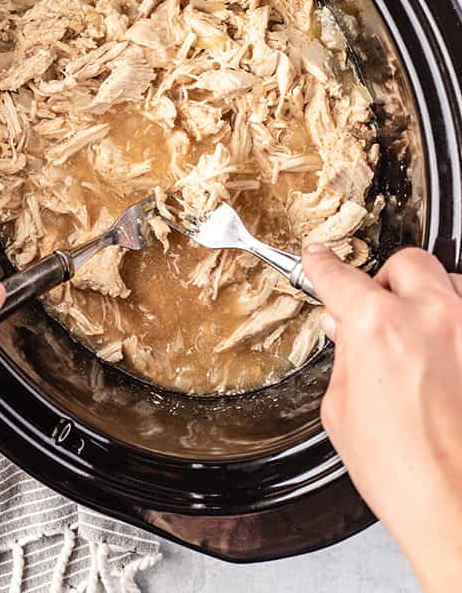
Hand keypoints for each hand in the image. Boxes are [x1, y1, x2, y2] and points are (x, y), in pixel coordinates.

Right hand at [302, 244, 461, 592]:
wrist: (455, 507)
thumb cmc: (403, 471)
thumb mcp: (342, 409)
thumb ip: (346, 358)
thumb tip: (348, 336)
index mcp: (377, 325)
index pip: (338, 274)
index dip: (322, 265)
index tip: (320, 261)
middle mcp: (432, 318)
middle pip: (407, 263)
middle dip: (386, 280)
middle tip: (376, 308)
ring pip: (451, 285)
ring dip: (430, 303)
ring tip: (419, 338)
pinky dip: (456, 333)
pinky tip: (446, 360)